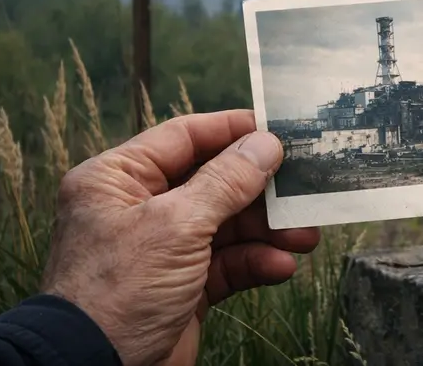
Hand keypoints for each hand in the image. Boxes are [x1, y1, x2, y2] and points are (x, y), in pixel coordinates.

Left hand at [39, 110, 320, 365]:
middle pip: (214, 182)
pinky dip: (255, 263)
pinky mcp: (181, 287)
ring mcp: (161, 249)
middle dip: (261, 190)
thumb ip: (226, 181)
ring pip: (227, 225)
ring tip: (305, 235)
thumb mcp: (177, 225)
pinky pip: (227, 263)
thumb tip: (266, 144)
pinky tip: (280, 266)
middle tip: (305, 186)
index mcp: (117, 180)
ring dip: (268, 230)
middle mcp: (138, 209)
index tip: (279, 128)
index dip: (233, 130)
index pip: (184, 137)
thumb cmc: (117, 293)